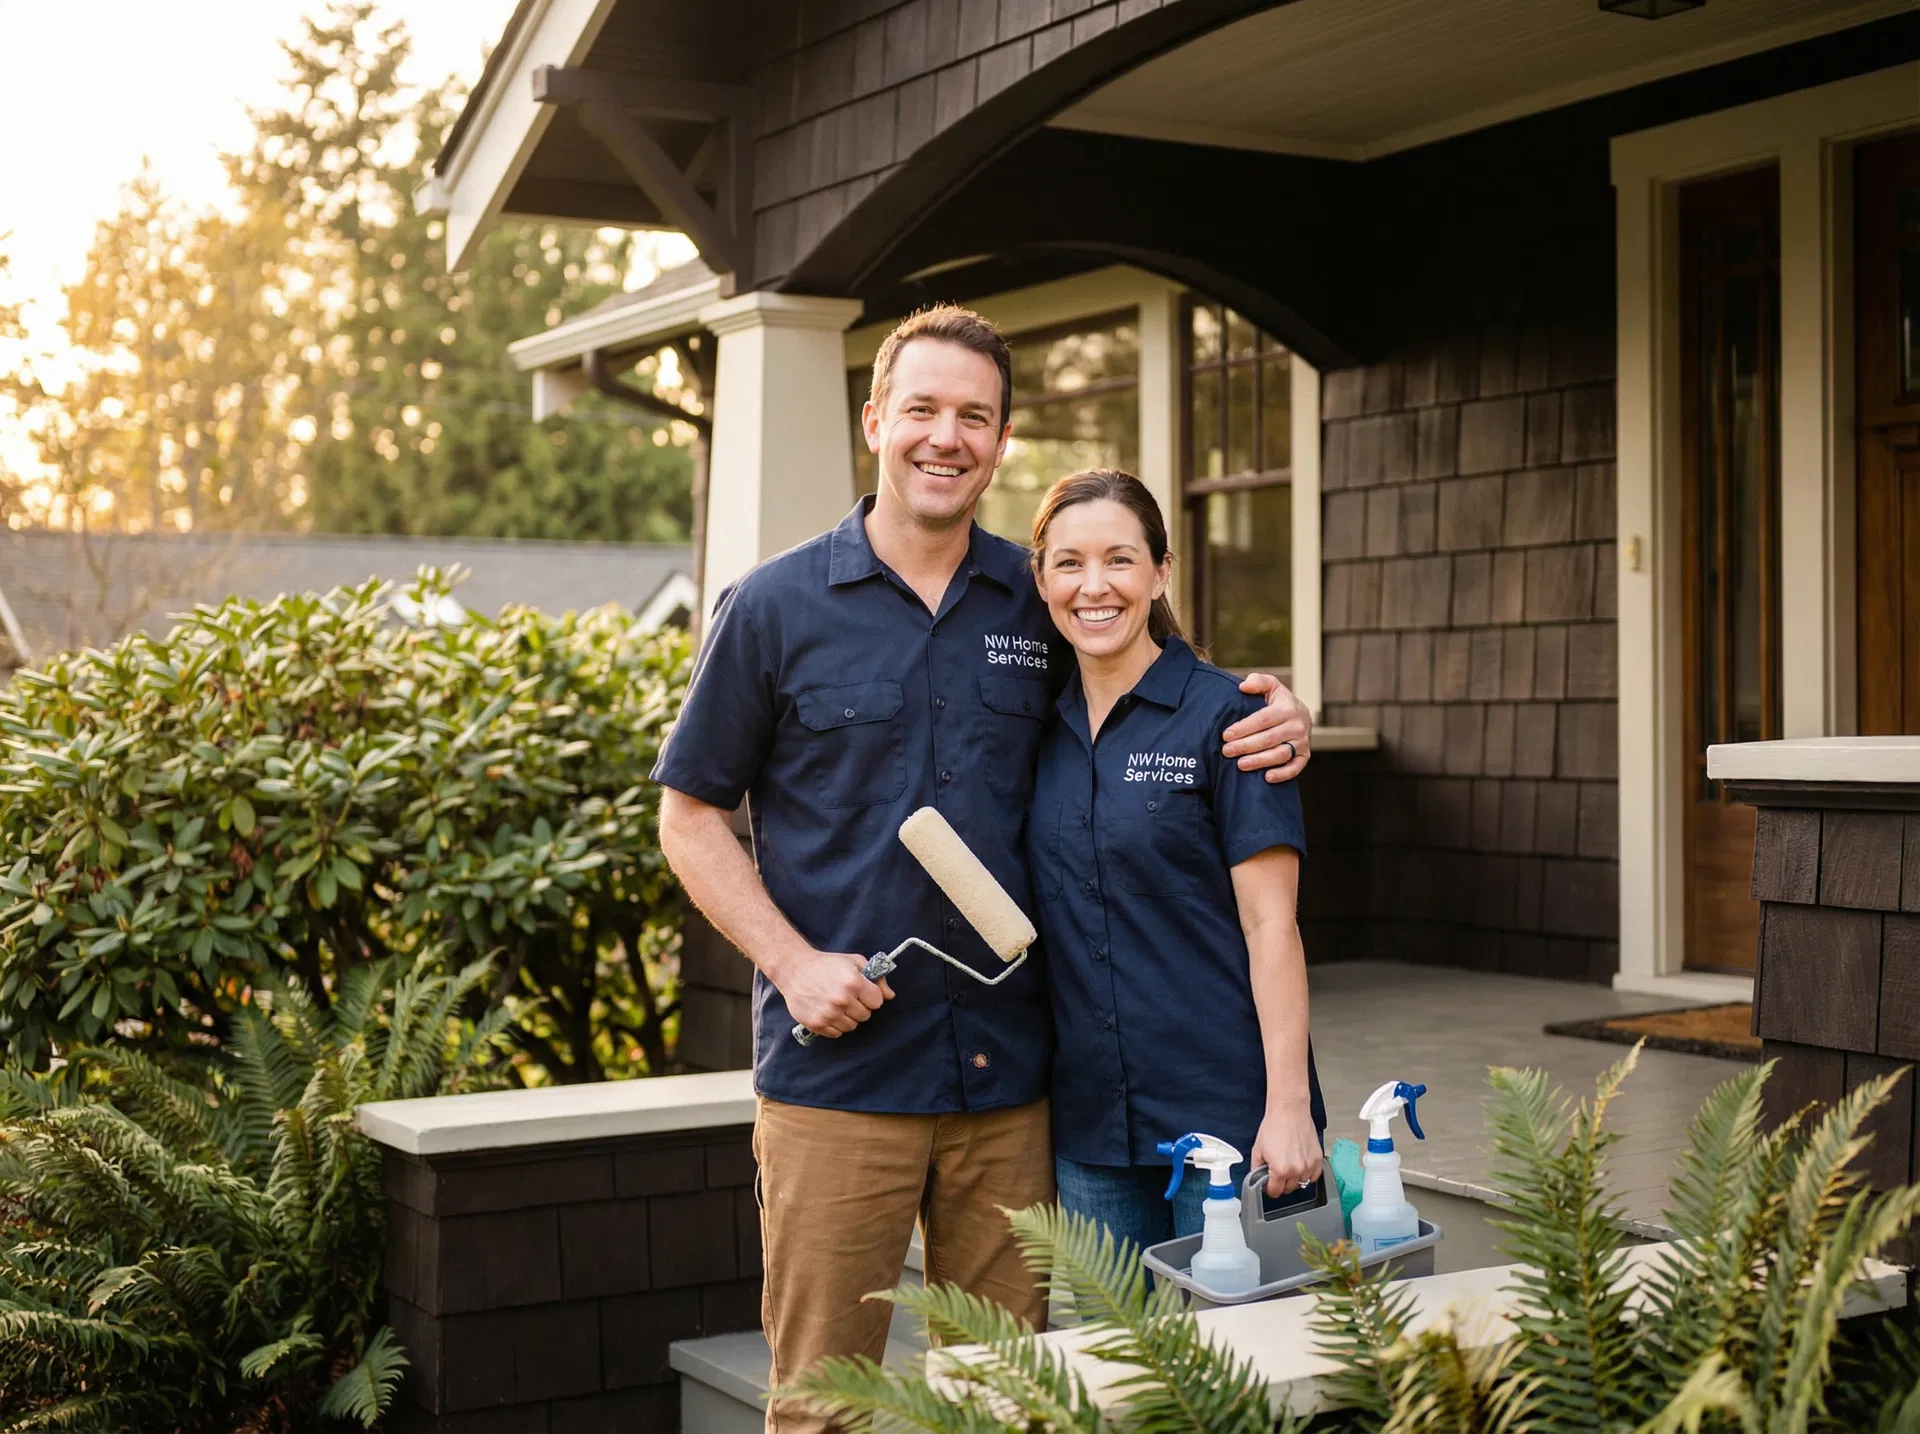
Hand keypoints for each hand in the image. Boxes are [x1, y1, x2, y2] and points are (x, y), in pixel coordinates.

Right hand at [772, 948, 894, 1037]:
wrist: (795, 969)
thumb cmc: (827, 964)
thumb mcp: (854, 962)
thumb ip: (876, 977)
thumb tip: (890, 995)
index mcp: (854, 982)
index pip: (877, 1002)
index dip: (871, 996)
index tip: (863, 992)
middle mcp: (842, 1000)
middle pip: (866, 1016)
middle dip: (860, 1007)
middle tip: (848, 997)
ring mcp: (828, 1013)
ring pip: (852, 1027)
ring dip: (848, 1017)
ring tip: (837, 1004)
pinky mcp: (816, 1024)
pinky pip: (836, 1033)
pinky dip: (835, 1025)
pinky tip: (828, 1012)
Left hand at [1224, 673, 1310, 782]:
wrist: (1301, 715)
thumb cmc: (1278, 701)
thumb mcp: (1270, 686)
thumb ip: (1258, 682)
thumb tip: (1244, 686)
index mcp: (1287, 708)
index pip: (1263, 719)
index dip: (1244, 727)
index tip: (1226, 735)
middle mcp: (1297, 725)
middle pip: (1269, 738)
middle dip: (1246, 746)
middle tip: (1227, 751)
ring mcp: (1302, 742)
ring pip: (1281, 754)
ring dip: (1260, 761)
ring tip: (1240, 765)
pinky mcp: (1305, 756)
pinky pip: (1295, 768)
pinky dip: (1283, 774)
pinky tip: (1266, 778)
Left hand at [1251, 1104, 1322, 1196]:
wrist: (1289, 1111)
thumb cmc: (1274, 1126)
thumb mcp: (1257, 1149)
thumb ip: (1256, 1168)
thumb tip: (1258, 1178)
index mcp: (1280, 1170)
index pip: (1275, 1192)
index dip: (1270, 1188)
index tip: (1269, 1184)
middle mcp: (1296, 1170)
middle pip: (1289, 1189)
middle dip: (1282, 1183)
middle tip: (1278, 1171)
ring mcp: (1309, 1165)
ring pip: (1302, 1184)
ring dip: (1295, 1178)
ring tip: (1289, 1165)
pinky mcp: (1318, 1159)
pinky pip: (1315, 1176)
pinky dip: (1308, 1174)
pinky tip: (1300, 1165)